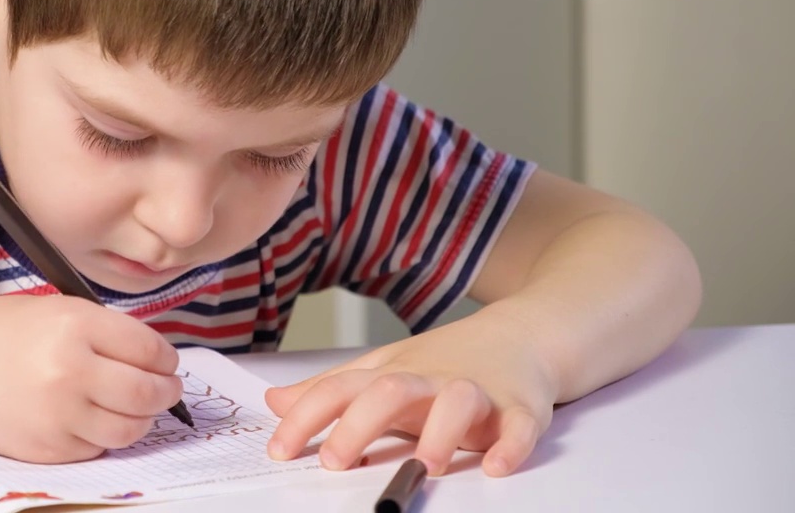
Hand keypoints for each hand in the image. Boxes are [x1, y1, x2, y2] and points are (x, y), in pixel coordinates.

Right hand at [0, 295, 183, 462]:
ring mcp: (59, 414)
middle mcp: (70, 370)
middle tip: (167, 389)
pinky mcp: (48, 447)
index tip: (167, 362)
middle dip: (166, 392)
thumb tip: (153, 358)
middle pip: (147, 393)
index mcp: (75, 326)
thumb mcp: (54, 309)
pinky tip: (95, 418)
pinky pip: (98, 448)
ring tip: (137, 407)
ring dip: (143, 419)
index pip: (149, 350)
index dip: (166, 359)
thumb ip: (103, 330)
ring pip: (130, 429)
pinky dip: (105, 436)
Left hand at [264, 310, 557, 476]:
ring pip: (457, 402)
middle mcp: (430, 379)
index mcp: (393, 374)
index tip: (279, 450)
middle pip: (389, 391)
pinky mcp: (520, 406)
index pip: (340, 389)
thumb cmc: (445, 360)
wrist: (523, 334)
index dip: (306, 417)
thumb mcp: (382, 370)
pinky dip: (511, 444)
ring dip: (440, 433)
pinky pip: (519, 424)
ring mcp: (477, 390)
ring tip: (424, 465)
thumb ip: (331, 391)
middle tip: (335, 461)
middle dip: (359, 424)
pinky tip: (496, 465)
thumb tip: (275, 402)